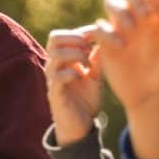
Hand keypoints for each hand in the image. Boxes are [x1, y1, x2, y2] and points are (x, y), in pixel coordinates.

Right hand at [45, 28, 102, 145]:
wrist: (81, 126)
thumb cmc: (86, 100)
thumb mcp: (96, 76)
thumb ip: (97, 59)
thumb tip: (105, 37)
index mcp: (63, 60)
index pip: (62, 35)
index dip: (80, 32)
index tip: (97, 37)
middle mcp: (54, 67)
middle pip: (54, 38)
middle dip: (75, 38)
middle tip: (90, 48)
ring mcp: (53, 80)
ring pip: (56, 55)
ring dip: (76, 54)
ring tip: (88, 63)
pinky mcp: (55, 95)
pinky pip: (57, 77)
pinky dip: (72, 73)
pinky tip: (83, 76)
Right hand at [94, 0, 158, 112]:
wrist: (152, 93)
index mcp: (154, 12)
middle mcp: (136, 15)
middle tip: (148, 15)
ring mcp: (119, 27)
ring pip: (111, 0)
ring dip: (120, 9)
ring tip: (132, 28)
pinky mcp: (106, 43)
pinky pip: (99, 28)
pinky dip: (108, 34)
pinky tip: (122, 46)